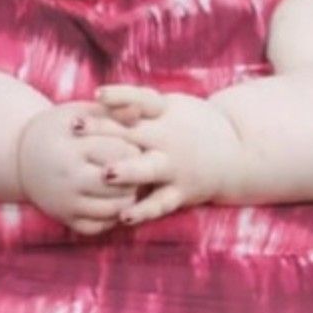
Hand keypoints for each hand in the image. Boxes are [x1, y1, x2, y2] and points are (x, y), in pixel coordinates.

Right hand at [17, 102, 142, 234]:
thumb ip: (110, 112)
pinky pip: (98, 227)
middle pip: (119, 184)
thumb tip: (139, 111)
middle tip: (137, 169)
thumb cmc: (58, 129)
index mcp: (72, 148)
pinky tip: (113, 202)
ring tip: (128, 185)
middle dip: (134, 177)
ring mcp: (64, 201)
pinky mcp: (64, 218)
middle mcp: (67, 178)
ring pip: (113, 209)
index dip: (133, 149)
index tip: (133, 146)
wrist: (20, 156)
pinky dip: (111, 218)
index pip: (119, 152)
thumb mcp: (78, 113)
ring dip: (127, 199)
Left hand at [86, 85, 243, 224]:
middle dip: (102, 130)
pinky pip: (160, 203)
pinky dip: (143, 211)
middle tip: (74, 127)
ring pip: (148, 169)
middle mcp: (166, 139)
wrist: (237, 152)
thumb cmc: (188, 125)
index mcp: (163, 115)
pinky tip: (123, 217)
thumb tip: (97, 97)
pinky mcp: (181, 192)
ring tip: (106, 173)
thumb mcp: (169, 109)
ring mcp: (174, 166)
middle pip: (131, 133)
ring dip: (127, 170)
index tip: (97, 94)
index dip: (119, 96)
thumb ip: (137, 105)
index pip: (140, 99)